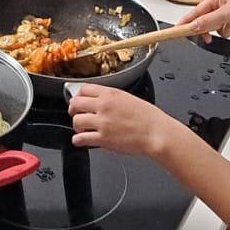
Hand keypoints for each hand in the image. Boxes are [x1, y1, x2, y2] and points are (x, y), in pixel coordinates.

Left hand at [69, 83, 188, 155]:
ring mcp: (102, 122)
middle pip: (76, 103)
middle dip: (73, 109)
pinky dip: (78, 140)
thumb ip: (113, 98)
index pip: (84, 89)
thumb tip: (102, 101)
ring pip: (76, 121)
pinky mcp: (102, 139)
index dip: (78, 95)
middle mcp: (103, 106)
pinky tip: (81, 140)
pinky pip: (81, 139)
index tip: (78, 100)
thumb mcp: (130, 98)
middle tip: (75, 113)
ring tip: (81, 129)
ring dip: (77, 125)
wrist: (157, 133)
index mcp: (111, 94)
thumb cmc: (150, 118)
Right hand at [182, 0, 229, 41]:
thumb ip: (208, 21)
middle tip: (209, 36)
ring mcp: (229, 15)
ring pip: (217, 29)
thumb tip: (192, 26)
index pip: (196, 10)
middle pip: (206, 21)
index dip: (186, 21)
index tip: (177, 29)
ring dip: (225, 31)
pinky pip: (227, 33)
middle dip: (210, 29)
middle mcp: (222, 5)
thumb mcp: (227, 14)